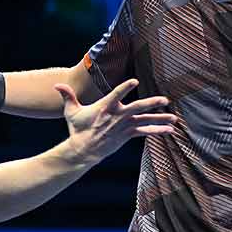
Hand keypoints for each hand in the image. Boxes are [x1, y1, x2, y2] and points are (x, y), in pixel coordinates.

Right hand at [54, 78, 175, 161]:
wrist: (83, 150)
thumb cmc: (77, 129)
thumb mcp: (71, 112)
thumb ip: (67, 96)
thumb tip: (57, 85)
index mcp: (104, 107)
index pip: (116, 94)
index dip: (125, 87)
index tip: (135, 81)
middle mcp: (117, 116)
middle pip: (138, 108)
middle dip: (152, 103)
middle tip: (165, 99)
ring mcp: (124, 126)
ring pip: (145, 121)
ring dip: (160, 119)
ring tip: (174, 117)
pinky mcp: (127, 135)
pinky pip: (145, 133)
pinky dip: (158, 131)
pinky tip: (170, 130)